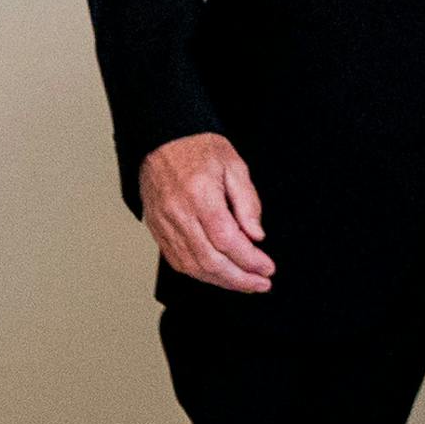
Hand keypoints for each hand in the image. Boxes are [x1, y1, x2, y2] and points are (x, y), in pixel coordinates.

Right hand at [138, 132, 274, 292]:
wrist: (163, 139)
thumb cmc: (199, 149)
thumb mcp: (235, 166)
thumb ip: (248, 202)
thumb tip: (256, 235)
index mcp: (200, 196)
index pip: (227, 240)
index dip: (249, 260)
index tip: (267, 268)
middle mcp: (178, 214)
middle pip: (209, 260)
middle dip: (238, 279)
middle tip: (260, 284)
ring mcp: (164, 224)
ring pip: (192, 266)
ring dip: (220, 281)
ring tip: (244, 283)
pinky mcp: (157, 229)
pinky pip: (176, 261)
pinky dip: (199, 273)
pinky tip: (217, 275)